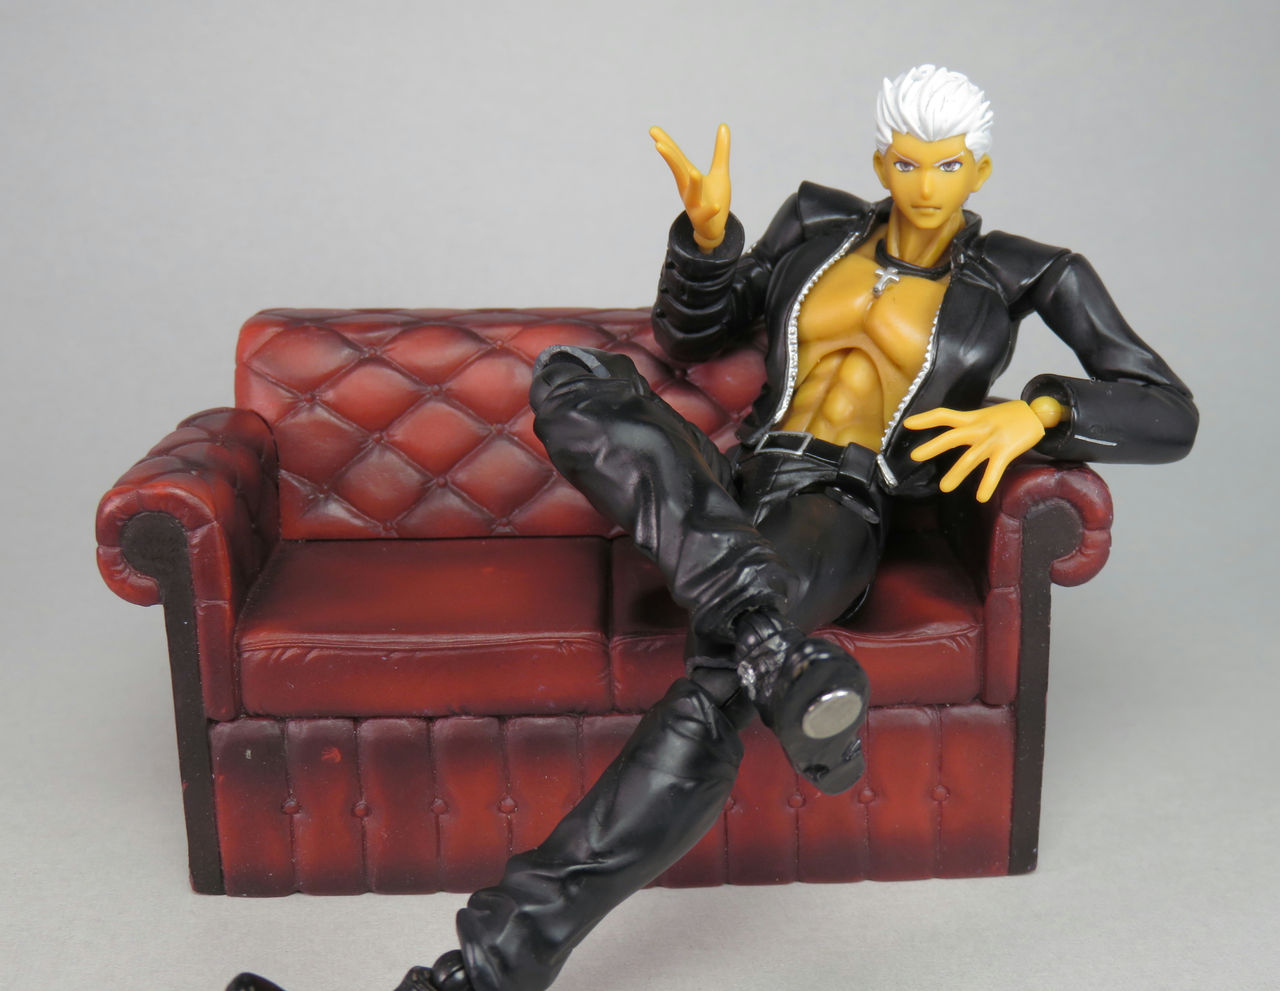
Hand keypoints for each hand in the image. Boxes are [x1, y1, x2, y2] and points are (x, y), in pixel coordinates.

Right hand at [650, 123, 731, 251]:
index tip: (652, 129)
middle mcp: (687, 189)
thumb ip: (721, 150)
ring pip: (692, 194)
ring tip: (694, 172)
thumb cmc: (714, 197)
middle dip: (670, 159)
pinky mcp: (704, 218)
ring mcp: (694, 204)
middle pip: (679, 172)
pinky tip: (716, 206)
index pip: (677, 157)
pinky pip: (706, 214)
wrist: (713, 228)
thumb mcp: (720, 171)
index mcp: (688, 176)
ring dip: (693, 184)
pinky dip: (710, 210)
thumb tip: (723, 125)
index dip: (666, 143)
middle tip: (659, 145)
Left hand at [903, 400, 1047, 502]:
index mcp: (973, 418)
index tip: (907, 424)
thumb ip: (970, 425)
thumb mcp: (986, 416)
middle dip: (933, 446)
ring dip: (957, 473)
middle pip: (952, 436)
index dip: (925, 418)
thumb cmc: (1011, 417)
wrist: (1038, 412)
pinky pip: (995, 468)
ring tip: (944, 487)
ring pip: (971, 457)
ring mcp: (993, 439)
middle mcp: (979, 427)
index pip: (944, 415)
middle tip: (915, 456)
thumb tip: (955, 434)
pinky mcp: (1007, 449)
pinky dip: (987, 483)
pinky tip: (980, 497)